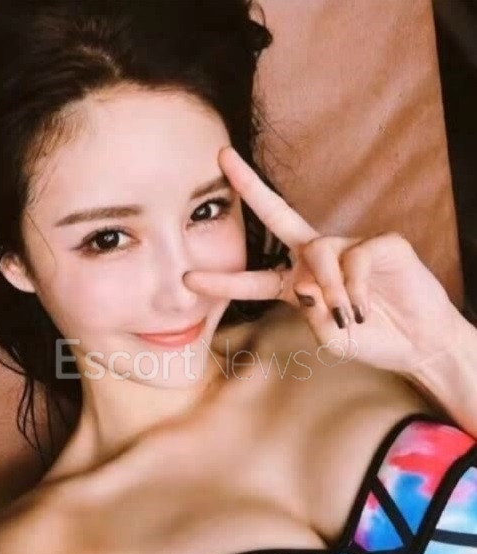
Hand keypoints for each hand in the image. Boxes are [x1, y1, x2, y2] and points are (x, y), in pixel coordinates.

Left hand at [183, 145, 459, 374]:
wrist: (417, 343)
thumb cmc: (371, 338)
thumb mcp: (331, 336)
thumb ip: (311, 314)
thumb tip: (307, 283)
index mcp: (297, 283)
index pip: (255, 278)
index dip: (224, 281)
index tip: (189, 279)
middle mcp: (318, 258)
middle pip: (278, 214)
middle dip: (251, 187)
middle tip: (222, 158)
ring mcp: (349, 246)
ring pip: (320, 251)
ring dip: (329, 286)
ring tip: (347, 314)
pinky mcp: (381, 244)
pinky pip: (356, 256)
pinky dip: (356, 286)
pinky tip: (365, 304)